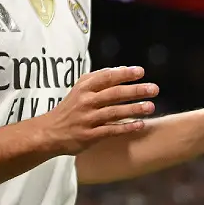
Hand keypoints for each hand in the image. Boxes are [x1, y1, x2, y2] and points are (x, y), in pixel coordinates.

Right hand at [41, 66, 158, 154]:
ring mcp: (87, 119)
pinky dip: (126, 127)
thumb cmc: (70, 108)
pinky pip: (111, 130)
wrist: (49, 132)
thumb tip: (123, 69)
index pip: (107, 77)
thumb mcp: (80, 89)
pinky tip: (140, 125)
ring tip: (151, 107)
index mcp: (84, 88)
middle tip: (154, 89)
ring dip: (134, 109)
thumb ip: (99, 78)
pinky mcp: (89, 135)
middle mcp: (86, 102)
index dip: (124, 74)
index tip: (141, 72)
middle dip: (136, 90)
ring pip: (114, 112)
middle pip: (114, 94)